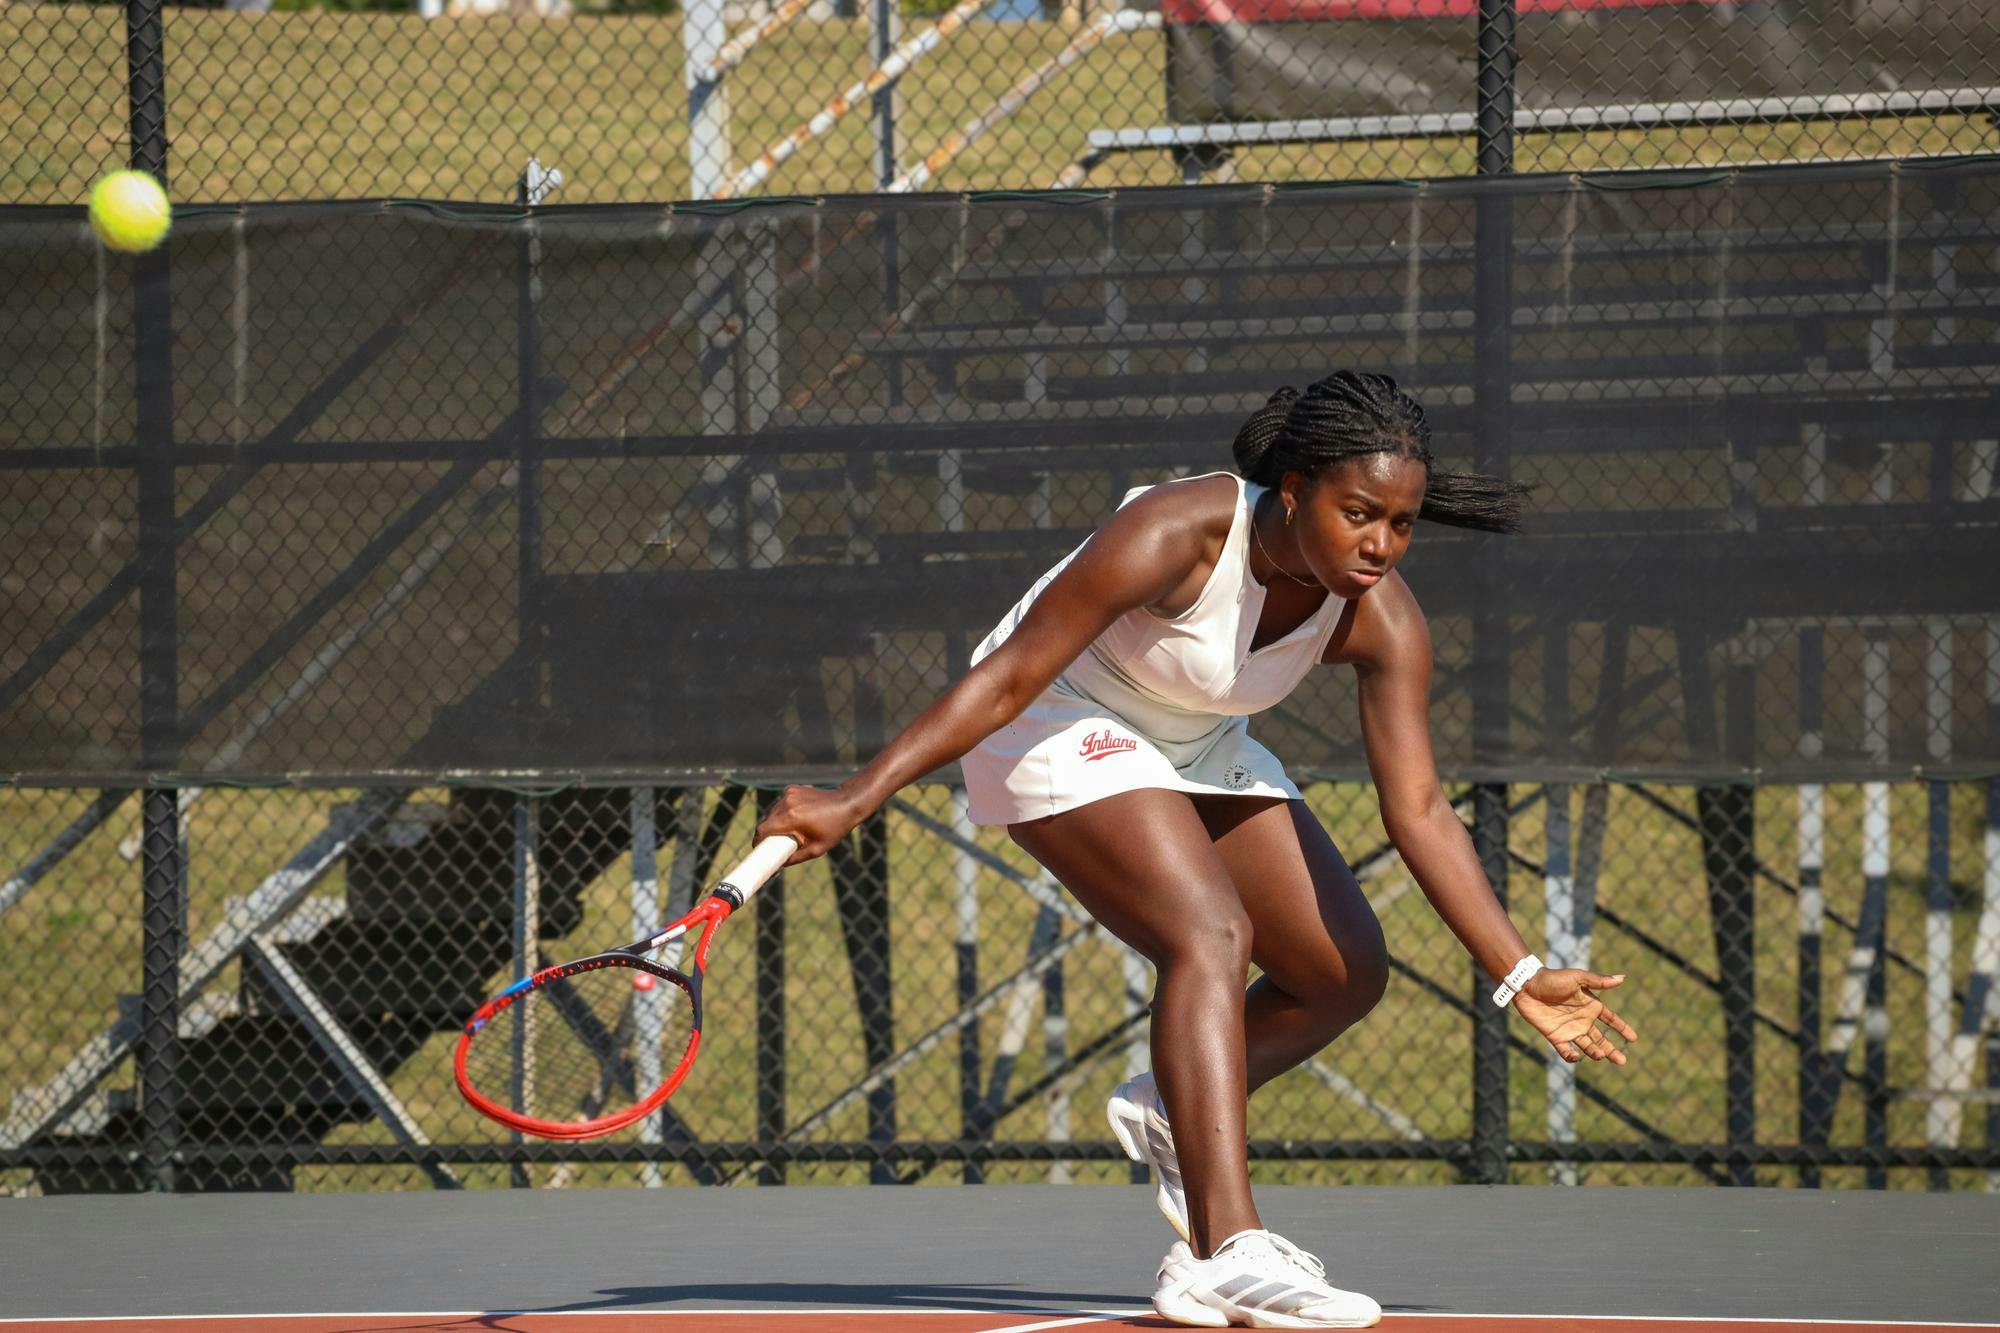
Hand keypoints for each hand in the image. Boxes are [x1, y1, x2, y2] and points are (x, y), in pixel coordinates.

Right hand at [755, 784, 866, 863]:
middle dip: (768, 834)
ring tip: (790, 830)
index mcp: (790, 818)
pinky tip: (797, 817)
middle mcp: (786, 804)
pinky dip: (783, 812)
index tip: (759, 849)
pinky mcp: (792, 789)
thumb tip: (778, 865)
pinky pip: (781, 804)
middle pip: (766, 821)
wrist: (847, 804)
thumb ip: (794, 858)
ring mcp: (788, 794)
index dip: (757, 841)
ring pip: (772, 812)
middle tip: (776, 844)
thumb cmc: (834, 828)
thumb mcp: (816, 850)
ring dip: (776, 822)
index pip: (762, 830)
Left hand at [1513, 969, 1637, 1065]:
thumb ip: (1598, 981)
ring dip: (1595, 1052)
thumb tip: (1622, 978)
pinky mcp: (1555, 1036)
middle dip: (1612, 1050)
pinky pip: (1566, 1051)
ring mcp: (1570, 1029)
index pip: (1611, 1019)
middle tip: (1622, 1061)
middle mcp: (1583, 1020)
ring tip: (1601, 1055)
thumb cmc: (1553, 978)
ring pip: (1587, 1046)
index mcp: (1591, 1006)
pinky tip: (1576, 1057)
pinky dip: (1571, 1056)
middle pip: (1602, 1039)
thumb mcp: (1578, 978)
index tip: (1634, 1038)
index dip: (1622, 1028)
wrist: (1527, 985)